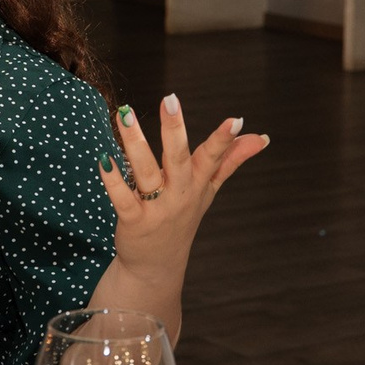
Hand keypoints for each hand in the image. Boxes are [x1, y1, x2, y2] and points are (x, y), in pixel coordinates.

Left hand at [99, 93, 267, 282]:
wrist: (158, 265)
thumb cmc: (183, 217)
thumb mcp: (210, 190)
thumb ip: (232, 160)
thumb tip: (261, 137)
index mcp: (198, 183)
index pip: (214, 158)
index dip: (225, 140)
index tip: (235, 120)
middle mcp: (180, 194)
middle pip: (179, 159)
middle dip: (175, 129)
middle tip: (170, 99)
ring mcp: (156, 209)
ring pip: (146, 172)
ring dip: (135, 143)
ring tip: (125, 115)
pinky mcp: (133, 222)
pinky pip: (122, 199)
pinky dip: (113, 180)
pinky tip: (103, 160)